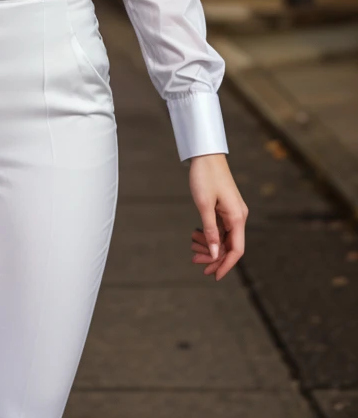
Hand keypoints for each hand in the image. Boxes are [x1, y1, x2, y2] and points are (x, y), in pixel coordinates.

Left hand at [188, 153, 247, 280]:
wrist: (206, 155)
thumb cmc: (205, 177)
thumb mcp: (204, 205)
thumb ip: (210, 231)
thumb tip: (214, 254)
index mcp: (237, 217)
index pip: (236, 250)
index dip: (226, 265)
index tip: (214, 276)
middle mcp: (238, 217)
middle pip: (229, 246)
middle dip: (213, 257)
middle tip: (195, 263)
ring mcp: (232, 213)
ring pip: (223, 238)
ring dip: (209, 246)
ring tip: (192, 250)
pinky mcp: (225, 208)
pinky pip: (219, 228)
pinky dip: (208, 235)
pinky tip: (196, 237)